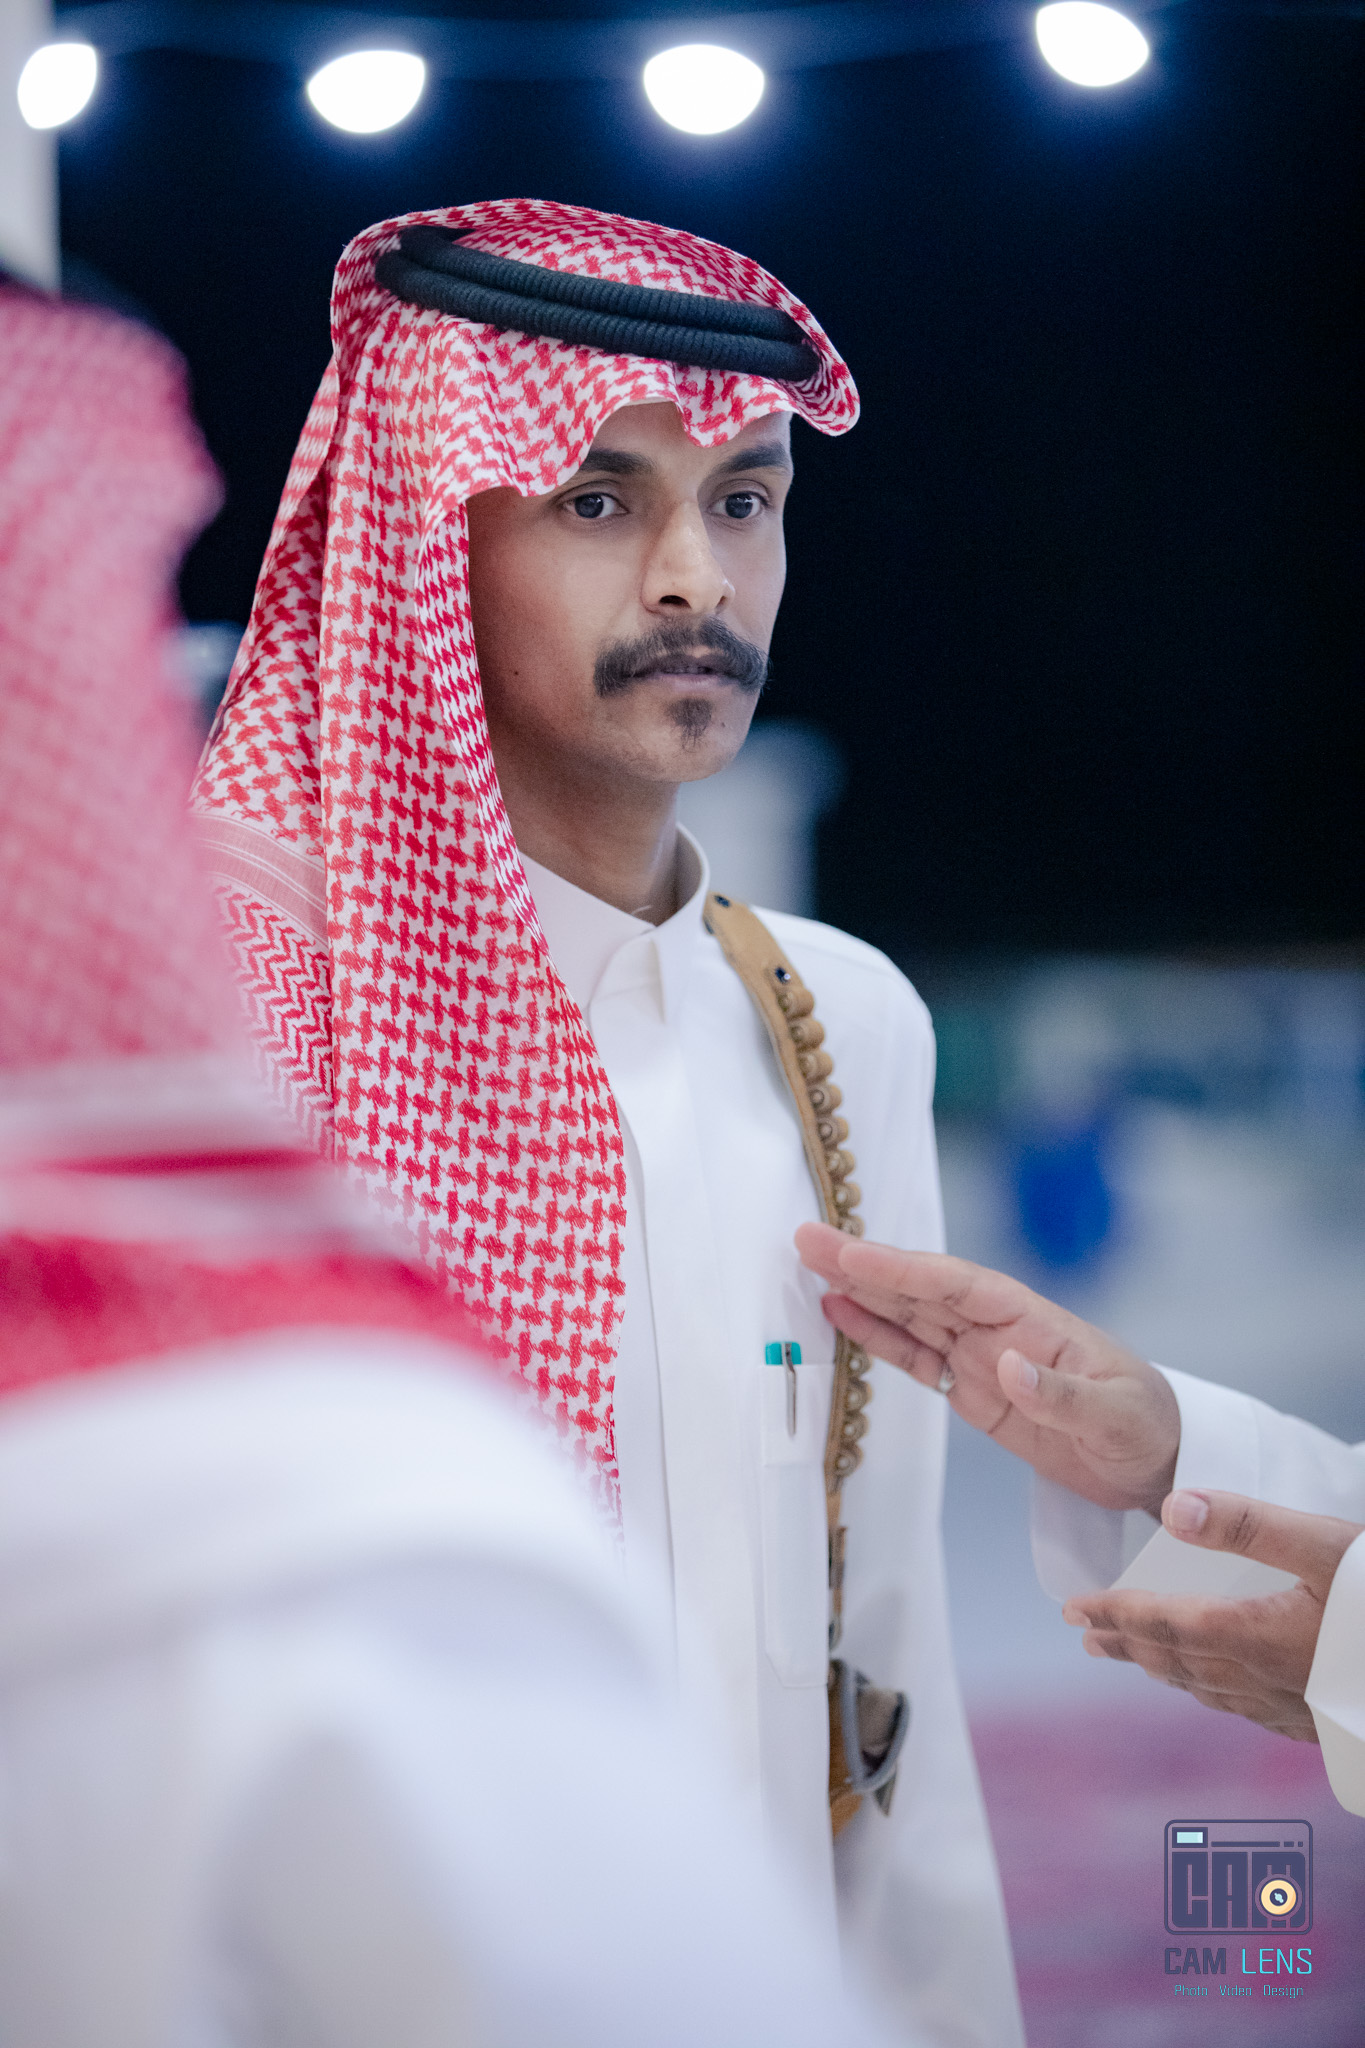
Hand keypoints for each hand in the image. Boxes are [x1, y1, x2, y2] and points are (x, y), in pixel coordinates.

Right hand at [794, 1221, 1179, 1512]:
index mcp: (1032, 1320)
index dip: (902, 1270)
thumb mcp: (1115, 1415)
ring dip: (860, 1292)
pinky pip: (916, 1357)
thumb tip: (1006, 1366)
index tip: (852, 1256)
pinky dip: (876, 1336)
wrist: (1156, 1461)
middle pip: (921, 1289)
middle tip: (807, 1238)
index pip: (956, 1286)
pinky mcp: (971, 1390)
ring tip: (809, 1266)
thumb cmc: (1147, 1427)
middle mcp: (998, 1328)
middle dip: (864, 1265)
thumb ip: (1061, 1395)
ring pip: (910, 1315)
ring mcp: (980, 1356)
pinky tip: (840, 1314)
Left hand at [1063, 1489, 1364, 1740]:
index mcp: (1258, 1638)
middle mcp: (1266, 1681)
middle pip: (1177, 1662)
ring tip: (1135, 1656)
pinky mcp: (1323, 1722)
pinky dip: (1214, 1690)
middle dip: (1127, 1644)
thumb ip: (1251, 1523)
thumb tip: (1173, 1506)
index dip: (1116, 1615)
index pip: (1164, 1626)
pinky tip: (1218, 1687)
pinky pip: (1248, 1708)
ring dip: (1164, 1669)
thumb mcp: (1330, 1545)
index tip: (1075, 1607)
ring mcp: (1295, 1709)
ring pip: (1209, 1689)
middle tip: (1086, 1632)